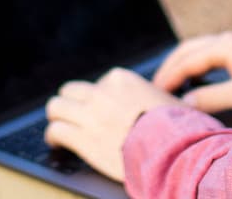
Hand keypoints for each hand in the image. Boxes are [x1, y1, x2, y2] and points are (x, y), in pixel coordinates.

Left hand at [43, 68, 180, 181]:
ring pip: (56, 107)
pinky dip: (53, 138)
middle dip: (71, 104)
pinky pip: (55, 131)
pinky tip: (57, 144)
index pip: (99, 83)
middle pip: (71, 91)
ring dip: (57, 117)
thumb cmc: (178, 129)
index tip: (100, 110)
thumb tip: (157, 99)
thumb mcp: (169, 101)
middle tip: (73, 117)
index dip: (98, 99)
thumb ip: (153, 96)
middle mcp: (102, 94)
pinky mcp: (82, 139)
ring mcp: (90, 115)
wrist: (172, 152)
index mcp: (122, 80)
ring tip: (59, 127)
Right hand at [152, 31, 231, 113]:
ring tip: (169, 83)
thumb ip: (213, 97)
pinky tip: (196, 80)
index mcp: (226, 46)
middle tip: (154, 86)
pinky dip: (196, 64)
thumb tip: (183, 102)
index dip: (169, 76)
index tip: (153, 92)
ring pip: (199, 49)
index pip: (187, 60)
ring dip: (182, 64)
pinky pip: (210, 53)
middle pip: (189, 49)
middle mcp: (229, 39)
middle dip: (170, 66)